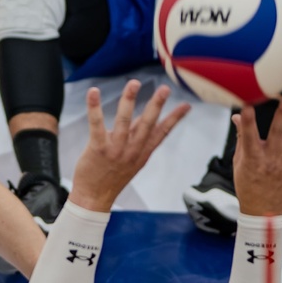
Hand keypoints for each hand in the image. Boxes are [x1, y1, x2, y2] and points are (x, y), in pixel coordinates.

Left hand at [71, 82, 189, 211]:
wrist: (94, 199)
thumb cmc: (111, 177)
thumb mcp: (131, 160)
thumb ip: (136, 138)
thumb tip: (143, 116)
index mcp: (142, 153)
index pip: (162, 133)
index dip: (175, 119)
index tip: (187, 105)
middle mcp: (132, 151)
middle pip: (147, 125)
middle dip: (156, 106)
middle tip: (165, 89)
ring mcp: (116, 150)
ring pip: (124, 121)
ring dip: (129, 100)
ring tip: (134, 83)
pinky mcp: (98, 149)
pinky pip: (97, 125)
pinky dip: (94, 108)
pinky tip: (94, 92)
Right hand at [233, 93, 281, 217]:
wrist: (265, 211)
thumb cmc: (248, 186)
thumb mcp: (239, 164)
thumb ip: (242, 139)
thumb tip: (238, 117)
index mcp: (252, 160)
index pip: (248, 136)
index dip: (248, 121)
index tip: (248, 105)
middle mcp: (271, 160)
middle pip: (278, 132)